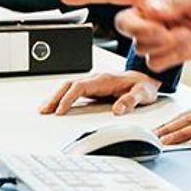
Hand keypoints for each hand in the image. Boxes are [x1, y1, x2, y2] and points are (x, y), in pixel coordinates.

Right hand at [39, 70, 161, 115]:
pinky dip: (62, 98)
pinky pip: (73, 91)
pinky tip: (56, 106)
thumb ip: (131, 100)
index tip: (60, 110)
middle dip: (55, 97)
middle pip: (69, 85)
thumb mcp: (143, 93)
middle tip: (44, 111)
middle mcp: (96, 79)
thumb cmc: (144, 86)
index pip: (80, 87)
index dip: (69, 98)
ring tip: (44, 109)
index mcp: (105, 80)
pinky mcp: (93, 89)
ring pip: (69, 86)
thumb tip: (118, 109)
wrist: (147, 79)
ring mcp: (93, 83)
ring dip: (55, 97)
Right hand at [58, 0, 190, 71]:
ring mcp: (151, 36)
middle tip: (168, 26)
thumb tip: (151, 8)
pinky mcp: (161, 55)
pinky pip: (153, 62)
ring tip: (185, 30)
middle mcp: (144, 15)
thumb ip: (172, 0)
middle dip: (144, 28)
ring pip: (139, 46)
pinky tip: (184, 43)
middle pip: (123, 25)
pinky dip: (170, 55)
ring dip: (164, 42)